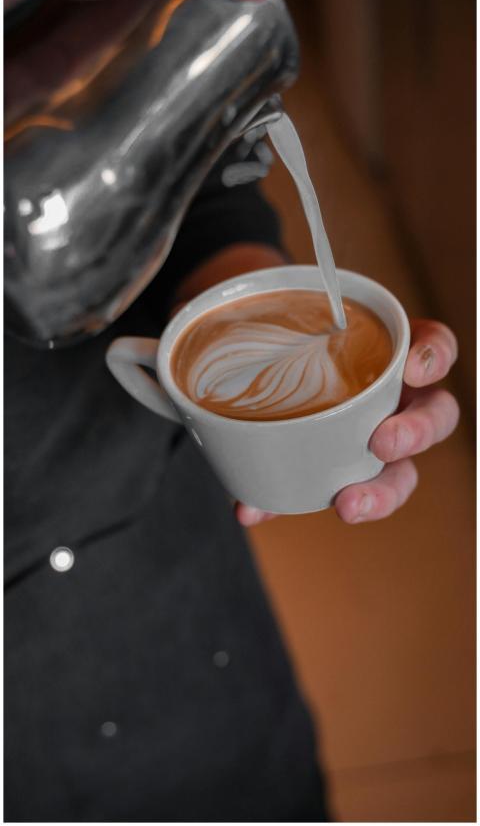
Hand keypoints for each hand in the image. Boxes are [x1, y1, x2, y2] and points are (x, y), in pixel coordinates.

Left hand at [237, 318, 459, 526]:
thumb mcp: (277, 328)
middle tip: (381, 443)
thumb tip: (202, 338)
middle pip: (435, 416)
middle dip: (416, 432)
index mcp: (390, 354)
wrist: (256, 355)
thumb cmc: (283, 338)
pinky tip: (256, 509)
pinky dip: (290, 503)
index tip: (411, 370)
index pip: (433, 347)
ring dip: (380, 493)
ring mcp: (374, 438)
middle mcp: (394, 398)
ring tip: (347, 504)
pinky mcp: (340, 471)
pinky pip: (327, 494)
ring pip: (402, 472)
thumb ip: (259, 336)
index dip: (433, 357)